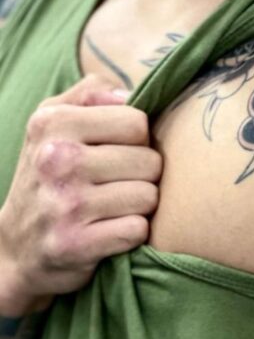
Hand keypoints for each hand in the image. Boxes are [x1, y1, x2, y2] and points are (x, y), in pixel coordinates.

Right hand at [0, 73, 162, 317]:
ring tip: (115, 208)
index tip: (119, 154)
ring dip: (140, 207)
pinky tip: (112, 231)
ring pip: (148, 197)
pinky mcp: (77, 243)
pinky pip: (137, 230)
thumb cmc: (48, 178)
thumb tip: (131, 92)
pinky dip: (133, 234)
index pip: (137, 122)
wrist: (18, 246)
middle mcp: (57, 159)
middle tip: (118, 186)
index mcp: (53, 123)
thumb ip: (90, 95)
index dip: (138, 141)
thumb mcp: (52, 125)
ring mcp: (67, 203)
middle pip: (149, 161)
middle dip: (143, 176)